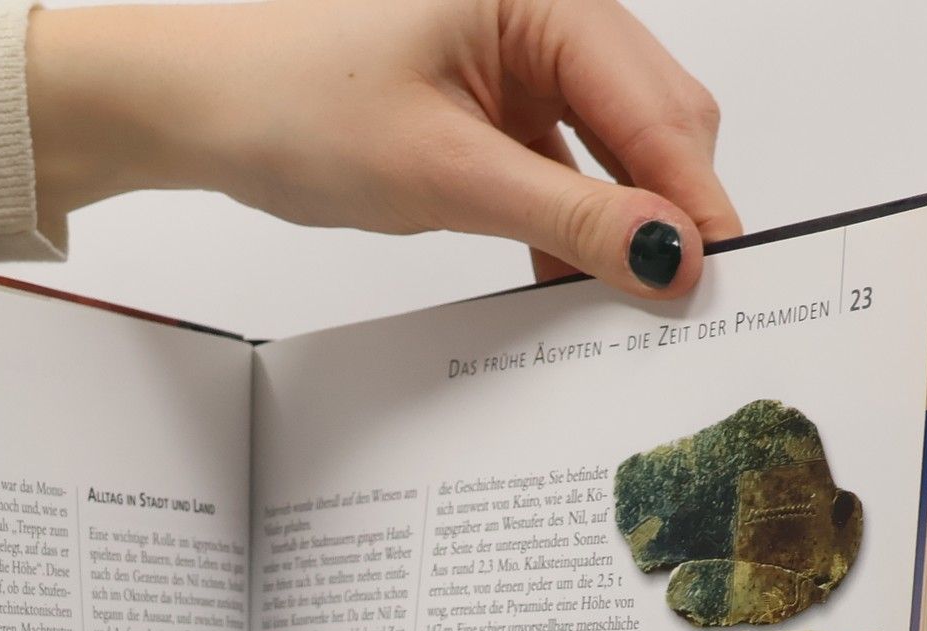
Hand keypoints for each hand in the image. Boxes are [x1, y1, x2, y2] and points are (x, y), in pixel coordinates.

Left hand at [30, 0, 737, 299]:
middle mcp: (546, 14)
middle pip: (654, 121)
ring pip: (614, 149)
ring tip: (631, 306)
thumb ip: (570, 215)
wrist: (205, 106)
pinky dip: (573, 223)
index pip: (659, 105)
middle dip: (671, 210)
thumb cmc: (296, 104)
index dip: (695, 199)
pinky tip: (574, 284)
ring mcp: (522, 59)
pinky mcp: (496, 104)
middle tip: (685, 306)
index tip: (721, 279)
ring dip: (623, 225)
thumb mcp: (446, 173)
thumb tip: (668, 255)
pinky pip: (565, 165)